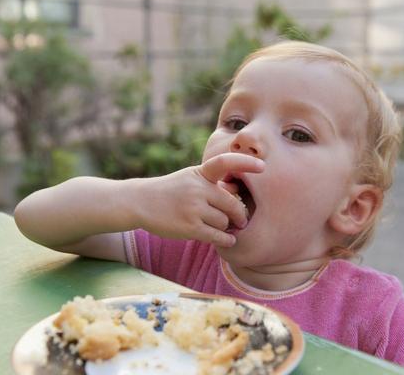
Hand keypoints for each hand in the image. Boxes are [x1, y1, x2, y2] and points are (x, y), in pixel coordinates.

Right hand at [136, 152, 263, 246]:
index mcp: (200, 173)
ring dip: (226, 227)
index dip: (245, 163)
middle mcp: (198, 189)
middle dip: (240, 214)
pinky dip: (226, 240)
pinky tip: (227, 240)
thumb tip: (238, 189)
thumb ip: (214, 183)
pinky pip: (217, 236)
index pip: (225, 163)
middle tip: (241, 220)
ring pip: (225, 222)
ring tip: (220, 228)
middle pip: (232, 204)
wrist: (140, 201)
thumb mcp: (191, 178)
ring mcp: (193, 208)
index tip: (263, 166)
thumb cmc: (172, 190)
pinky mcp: (189, 227)